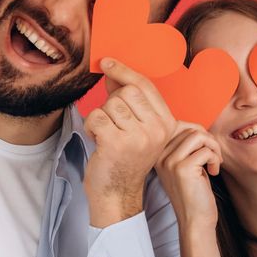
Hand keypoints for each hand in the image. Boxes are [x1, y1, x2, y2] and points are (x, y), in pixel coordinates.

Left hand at [83, 58, 176, 226]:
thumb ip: (128, 101)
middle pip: (127, 92)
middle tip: (112, 124)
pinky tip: (98, 142)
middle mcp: (157, 129)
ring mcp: (138, 137)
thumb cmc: (124, 160)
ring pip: (110, 104)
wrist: (117, 194)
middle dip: (112, 104)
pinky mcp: (117, 143)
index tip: (107, 62)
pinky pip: (96, 117)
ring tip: (106, 136)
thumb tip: (112, 72)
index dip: (125, 71)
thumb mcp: (136, 129)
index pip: (146, 86)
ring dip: (101, 118)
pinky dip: (90, 128)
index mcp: (166, 124)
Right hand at [156, 123, 222, 256]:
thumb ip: (185, 146)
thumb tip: (196, 127)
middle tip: (213, 157)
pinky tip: (213, 172)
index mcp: (157, 154)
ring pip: (198, 135)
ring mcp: (170, 162)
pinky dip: (215, 159)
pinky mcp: (183, 169)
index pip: (177, 125)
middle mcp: (160, 156)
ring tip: (214, 162)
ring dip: (213, 147)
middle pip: (189, 128)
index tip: (205, 148)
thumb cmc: (194, 193)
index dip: (196, 131)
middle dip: (208, 140)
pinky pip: (206, 151)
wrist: (195, 220)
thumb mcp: (185, 166)